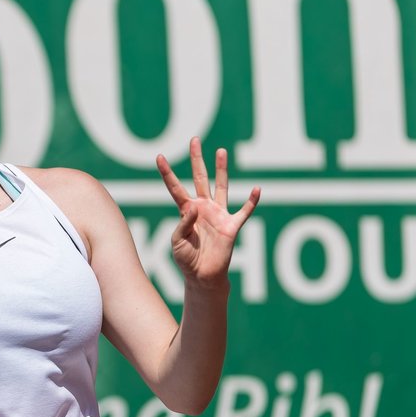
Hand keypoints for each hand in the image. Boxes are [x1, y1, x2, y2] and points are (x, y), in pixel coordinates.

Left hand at [156, 137, 259, 287]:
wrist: (202, 275)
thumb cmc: (186, 259)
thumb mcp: (177, 242)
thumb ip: (183, 224)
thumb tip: (194, 207)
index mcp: (186, 211)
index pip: (175, 188)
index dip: (167, 173)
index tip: (159, 157)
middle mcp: (203, 208)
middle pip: (200, 178)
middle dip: (196, 159)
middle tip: (194, 140)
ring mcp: (218, 214)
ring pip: (221, 186)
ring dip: (222, 170)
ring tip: (221, 151)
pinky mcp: (231, 226)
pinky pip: (244, 211)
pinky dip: (251, 201)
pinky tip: (256, 189)